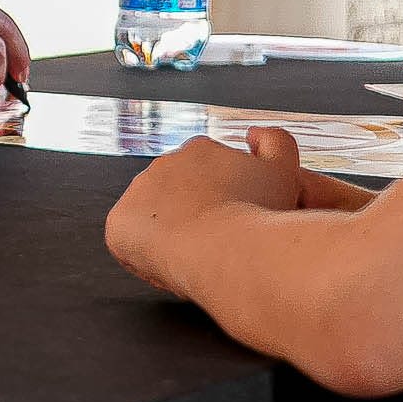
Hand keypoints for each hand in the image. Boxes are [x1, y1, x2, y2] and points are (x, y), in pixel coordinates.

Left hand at [103, 129, 306, 297]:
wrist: (228, 248)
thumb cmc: (259, 216)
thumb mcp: (284, 170)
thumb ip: (276, 143)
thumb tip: (255, 136)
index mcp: (200, 149)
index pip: (207, 174)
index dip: (222, 201)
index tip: (234, 220)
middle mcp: (164, 163)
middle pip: (178, 195)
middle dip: (195, 215)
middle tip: (216, 242)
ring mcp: (138, 191)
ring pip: (153, 217)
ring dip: (170, 234)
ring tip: (196, 257)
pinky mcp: (118, 223)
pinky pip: (130, 241)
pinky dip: (146, 254)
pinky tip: (171, 265)